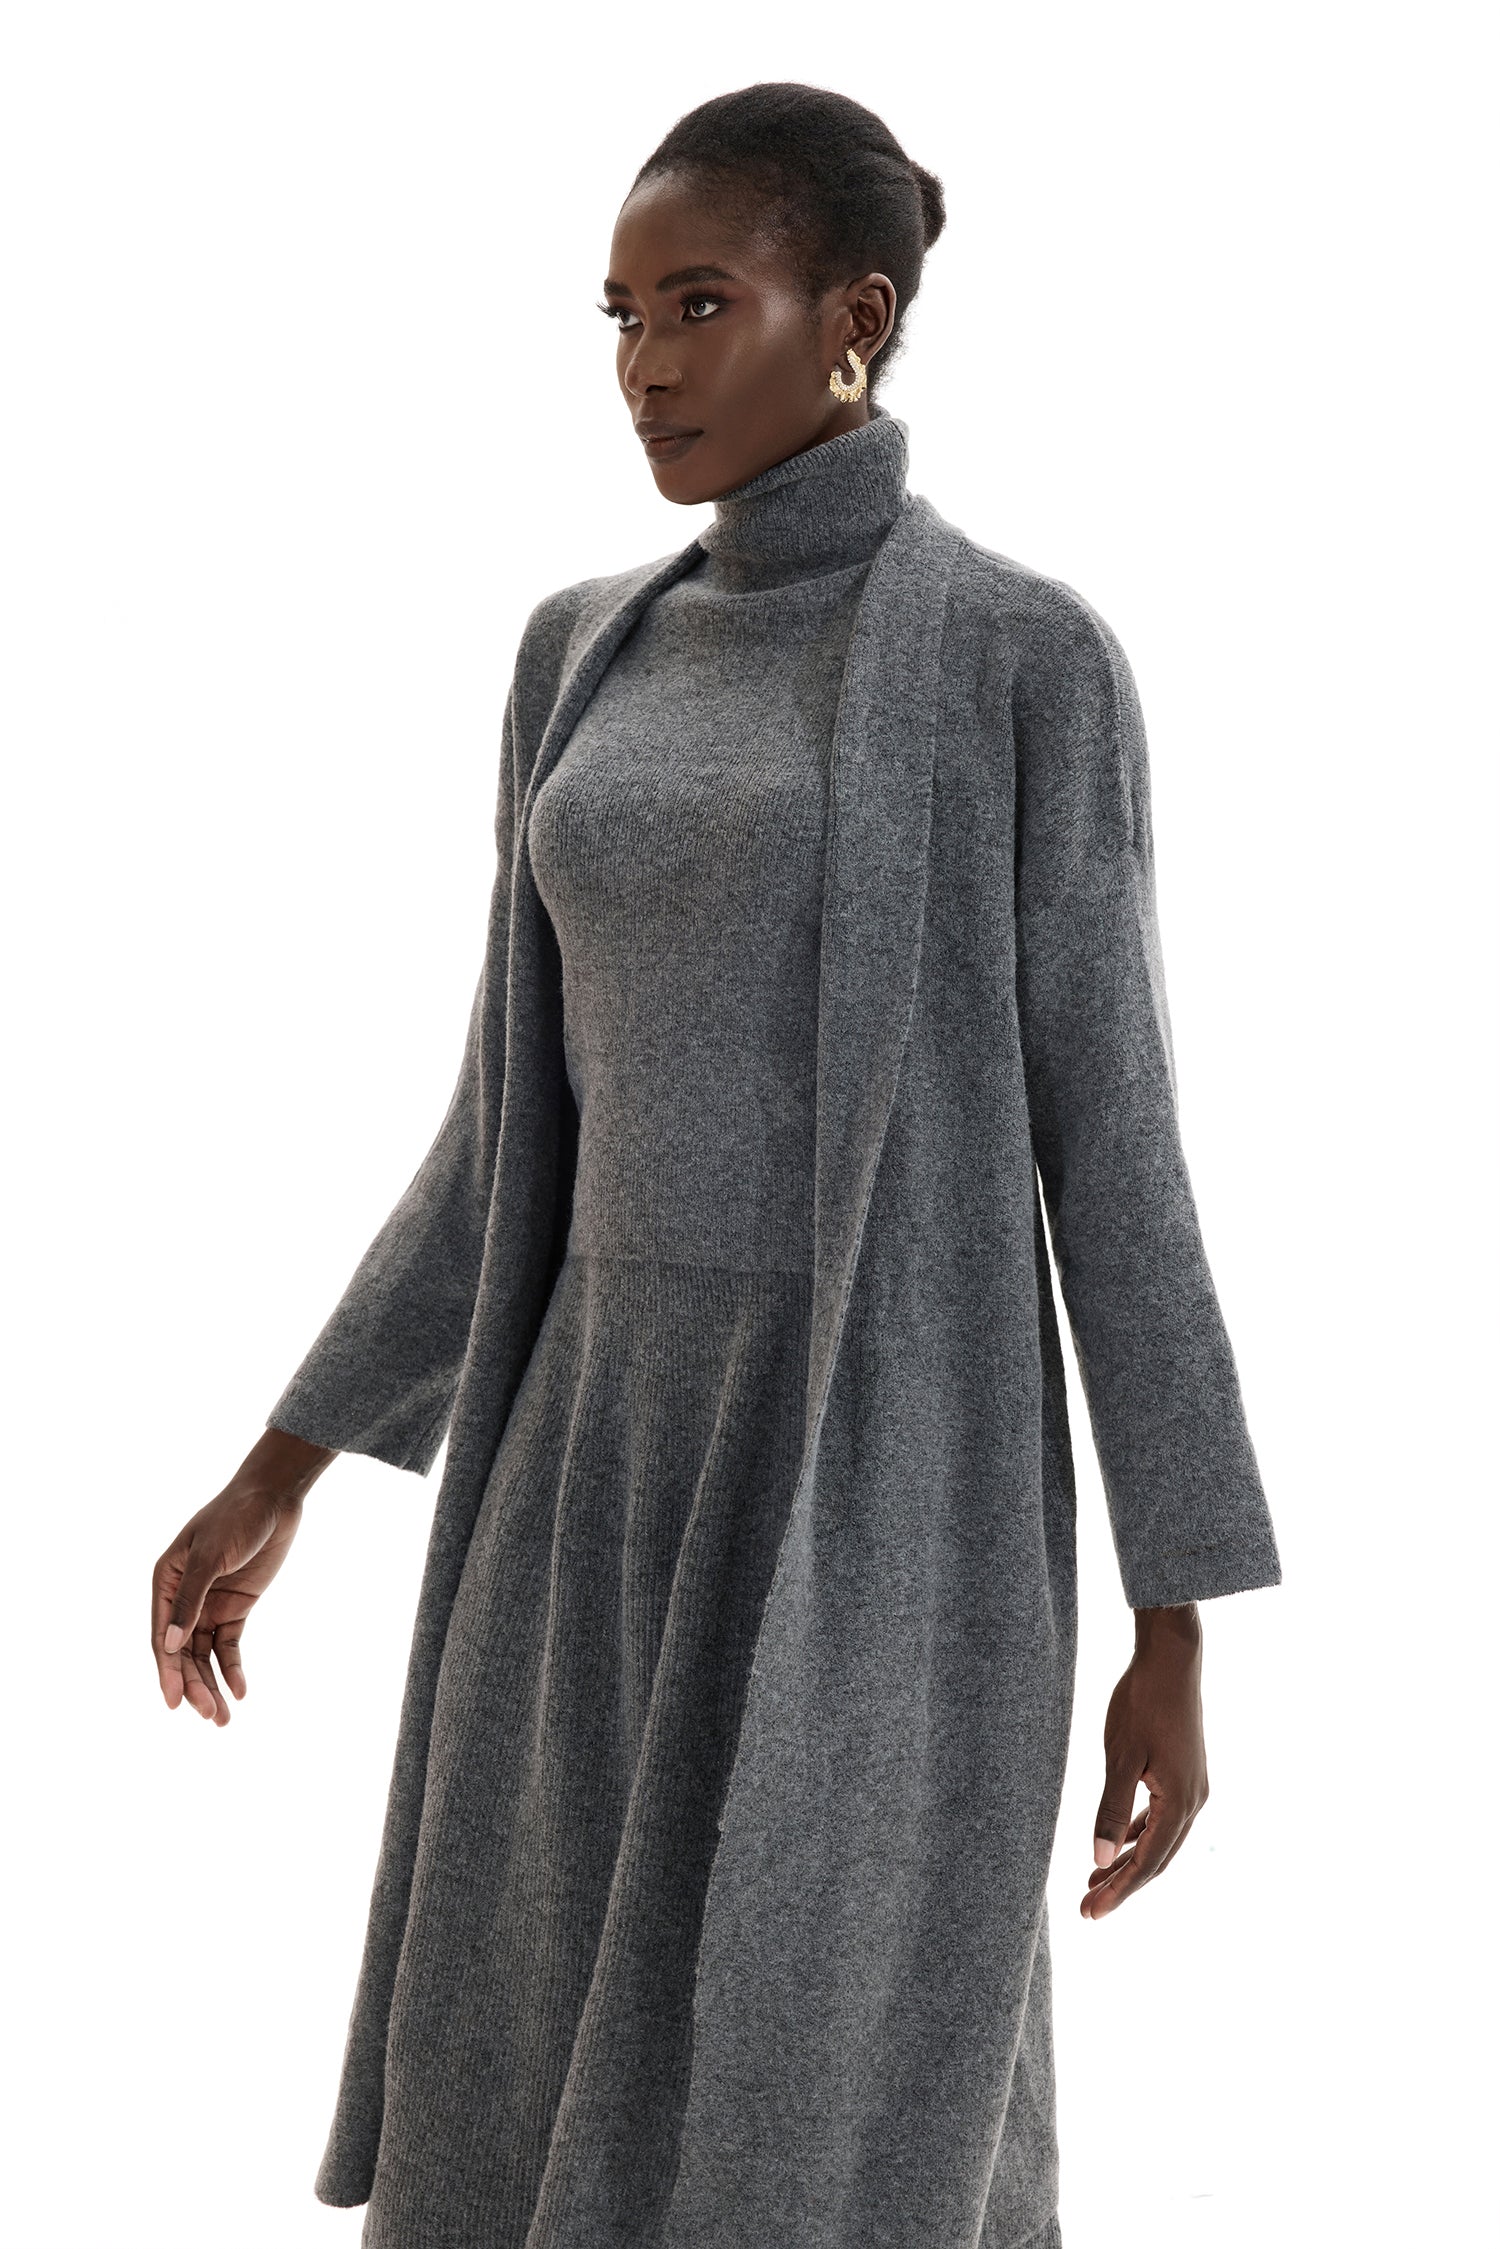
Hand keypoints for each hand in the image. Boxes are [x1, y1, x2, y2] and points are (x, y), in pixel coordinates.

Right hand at [150, 1426, 334, 1724]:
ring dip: (212, 1685)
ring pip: (204, 1655)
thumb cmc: (236, 1517)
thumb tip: (171, 1645)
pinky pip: (228, 1645)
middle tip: (210, 1717)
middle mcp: (183, 1597)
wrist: (275, 1498)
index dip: (168, 1672)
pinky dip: (232, 1668)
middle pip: (184, 1653)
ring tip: (223, 1719)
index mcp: (166, 1582)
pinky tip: (241, 1691)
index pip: (163, 1637)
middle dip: (195, 1686)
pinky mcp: (235, 1606)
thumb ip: (190, 1600)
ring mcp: (209, 1603)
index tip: (176, 1704)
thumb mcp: (210, 1555)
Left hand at [1082, 1602, 1207, 1920]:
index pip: (1146, 1863)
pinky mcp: (1185, 1774)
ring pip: (1160, 1840)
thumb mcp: (1120, 1757)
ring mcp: (1193, 1788)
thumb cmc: (1142, 1703)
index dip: (1118, 1890)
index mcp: (1180, 1803)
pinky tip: (1118, 1843)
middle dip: (1122, 1884)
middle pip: (1156, 1859)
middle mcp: (1194, 1801)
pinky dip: (1139, 1834)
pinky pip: (1162, 1817)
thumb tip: (1099, 1858)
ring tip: (1095, 1880)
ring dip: (1129, 1861)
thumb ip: (1110, 1809)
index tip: (1090, 1913)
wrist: (1171, 1659)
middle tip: (1087, 1907)